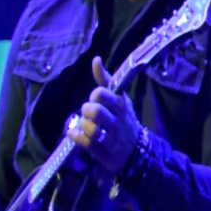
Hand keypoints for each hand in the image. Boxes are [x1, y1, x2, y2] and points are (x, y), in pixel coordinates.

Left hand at [67, 59, 139, 177]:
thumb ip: (106, 80)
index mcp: (122, 105)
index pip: (102, 93)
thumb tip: (96, 59)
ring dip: (82, 125)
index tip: (97, 99)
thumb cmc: (123, 119)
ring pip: (90, 128)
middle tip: (88, 113)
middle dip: (86, 110)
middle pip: (95, 110)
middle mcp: (118, 120)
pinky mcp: (102, 151)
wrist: (135, 150)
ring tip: (85, 125)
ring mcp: (111, 137)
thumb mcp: (119, 99)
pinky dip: (75, 136)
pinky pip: (83, 142)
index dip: (95, 95)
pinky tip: (76, 134)